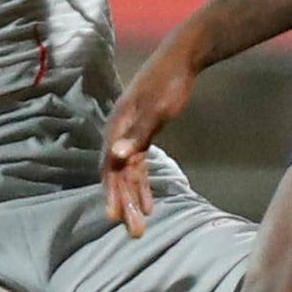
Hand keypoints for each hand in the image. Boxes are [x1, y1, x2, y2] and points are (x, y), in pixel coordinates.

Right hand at [103, 36, 201, 237]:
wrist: (181, 58)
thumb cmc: (169, 82)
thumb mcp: (156, 110)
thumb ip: (138, 136)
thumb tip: (118, 157)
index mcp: (117, 127)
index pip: (110, 168)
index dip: (112, 193)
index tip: (115, 218)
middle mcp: (119, 133)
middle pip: (118, 175)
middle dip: (124, 204)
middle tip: (133, 233)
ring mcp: (129, 134)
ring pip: (128, 174)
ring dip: (133, 200)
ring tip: (140, 227)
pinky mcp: (142, 134)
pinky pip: (138, 167)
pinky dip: (142, 186)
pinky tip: (149, 204)